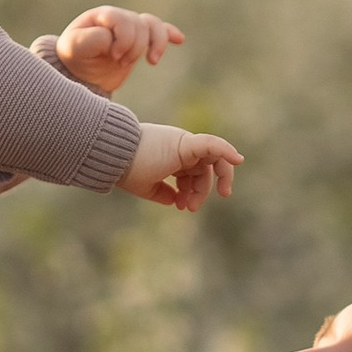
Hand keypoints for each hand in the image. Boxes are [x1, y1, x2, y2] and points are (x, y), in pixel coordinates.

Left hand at [55, 5, 183, 96]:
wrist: (80, 72)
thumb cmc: (73, 57)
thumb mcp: (74, 48)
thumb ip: (92, 39)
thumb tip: (113, 38)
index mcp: (102, 16)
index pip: (123, 19)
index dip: (124, 38)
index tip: (114, 56)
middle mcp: (119, 18)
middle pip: (140, 25)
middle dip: (134, 48)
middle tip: (119, 62)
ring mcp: (131, 29)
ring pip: (154, 26)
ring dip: (156, 44)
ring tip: (152, 62)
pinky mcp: (140, 42)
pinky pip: (160, 31)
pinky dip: (169, 34)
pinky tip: (179, 39)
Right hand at [122, 122, 243, 212]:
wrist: (114, 157)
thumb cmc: (125, 170)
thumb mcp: (146, 186)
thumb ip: (163, 193)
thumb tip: (177, 201)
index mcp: (172, 158)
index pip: (193, 174)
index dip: (192, 192)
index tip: (185, 207)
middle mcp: (181, 149)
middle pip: (205, 168)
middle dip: (203, 190)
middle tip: (195, 207)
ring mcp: (185, 144)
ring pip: (214, 159)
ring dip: (217, 179)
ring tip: (201, 201)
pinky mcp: (186, 143)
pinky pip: (213, 145)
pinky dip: (226, 150)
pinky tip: (237, 160)